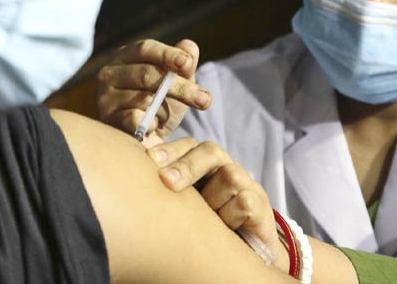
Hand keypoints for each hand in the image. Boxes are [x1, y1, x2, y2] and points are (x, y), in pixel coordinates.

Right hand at [96, 39, 208, 145]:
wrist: (146, 141)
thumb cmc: (160, 104)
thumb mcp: (176, 82)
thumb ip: (183, 64)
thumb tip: (189, 46)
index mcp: (126, 56)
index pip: (146, 49)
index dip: (168, 55)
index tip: (188, 64)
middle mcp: (110, 73)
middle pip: (147, 74)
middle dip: (180, 87)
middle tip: (205, 100)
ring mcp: (105, 97)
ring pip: (143, 99)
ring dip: (165, 110)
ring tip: (167, 116)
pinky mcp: (106, 120)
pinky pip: (133, 120)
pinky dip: (151, 124)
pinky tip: (155, 126)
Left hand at [147, 137, 288, 272]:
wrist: (246, 251)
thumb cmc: (209, 224)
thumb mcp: (187, 203)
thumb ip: (168, 183)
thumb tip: (136, 164)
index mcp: (205, 165)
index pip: (189, 145)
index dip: (171, 150)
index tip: (150, 160)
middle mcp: (226, 168)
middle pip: (210, 151)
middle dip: (187, 165)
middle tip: (167, 181)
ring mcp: (246, 183)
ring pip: (228, 176)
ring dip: (213, 198)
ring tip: (209, 217)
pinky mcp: (260, 203)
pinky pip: (244, 201)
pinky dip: (231, 215)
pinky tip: (226, 226)